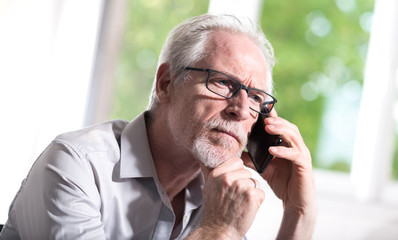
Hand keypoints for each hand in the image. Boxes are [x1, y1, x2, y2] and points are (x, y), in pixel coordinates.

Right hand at [197, 157, 264, 239]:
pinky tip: (246, 207)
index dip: (238, 172)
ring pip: (255, 182)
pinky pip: (261, 193)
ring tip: (240, 202)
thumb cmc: (216, 211)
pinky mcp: (251, 195)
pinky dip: (257, 201)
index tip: (234, 182)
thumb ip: (214, 171)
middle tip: (235, 196)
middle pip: (247, 172)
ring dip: (251, 193)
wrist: (219, 229)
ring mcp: (240, 186)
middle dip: (245, 183)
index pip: (237, 161)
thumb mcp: (209, 186)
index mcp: (217, 174)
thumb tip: (210, 158)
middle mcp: (227, 178)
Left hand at [243, 109, 316, 238]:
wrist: (294, 203)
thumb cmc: (281, 183)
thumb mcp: (263, 168)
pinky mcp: (304, 165)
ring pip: (294, 136)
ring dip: (280, 130)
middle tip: (264, 119)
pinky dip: (283, 150)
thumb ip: (252, 159)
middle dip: (277, 121)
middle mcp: (296, 147)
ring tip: (267, 128)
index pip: (281, 127)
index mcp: (287, 144)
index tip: (261, 109)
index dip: (273, 117)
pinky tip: (272, 150)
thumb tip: (236, 151)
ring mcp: (302, 155)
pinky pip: (295, 154)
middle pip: (289, 127)